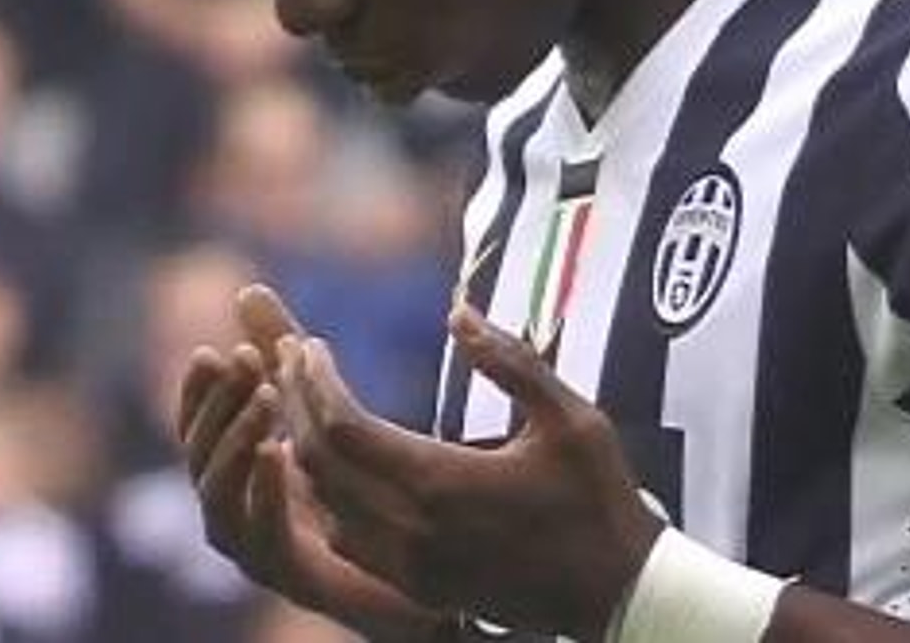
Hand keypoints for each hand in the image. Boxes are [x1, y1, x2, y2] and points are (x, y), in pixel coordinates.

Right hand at [178, 284, 440, 641]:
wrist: (432, 564)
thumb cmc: (370, 479)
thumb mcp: (322, 401)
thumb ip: (282, 348)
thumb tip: (246, 289)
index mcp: (240, 471)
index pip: (195, 431)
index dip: (195, 393)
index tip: (212, 349)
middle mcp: (241, 512)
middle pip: (198, 462)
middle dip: (216, 407)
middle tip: (243, 359)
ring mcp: (262, 552)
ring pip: (218, 503)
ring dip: (233, 444)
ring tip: (265, 396)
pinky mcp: (299, 581)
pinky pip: (263, 544)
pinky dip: (263, 497)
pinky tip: (278, 452)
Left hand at [277, 302, 663, 642]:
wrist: (621, 597)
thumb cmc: (599, 498)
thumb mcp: (570, 416)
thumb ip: (510, 360)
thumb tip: (457, 311)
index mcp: (443, 484)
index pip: (343, 427)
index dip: (314, 381)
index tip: (307, 343)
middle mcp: (413, 532)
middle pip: (319, 462)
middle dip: (296, 403)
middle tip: (288, 355)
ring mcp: (411, 568)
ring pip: (325, 502)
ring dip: (305, 446)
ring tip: (302, 395)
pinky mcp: (418, 589)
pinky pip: (347, 536)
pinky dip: (327, 491)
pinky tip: (334, 455)